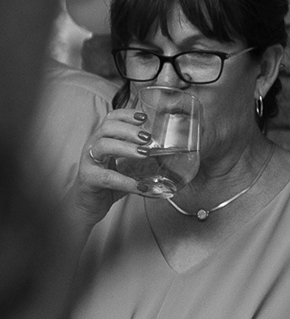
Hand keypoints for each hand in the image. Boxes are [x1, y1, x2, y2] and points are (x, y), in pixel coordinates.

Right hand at [72, 108, 146, 224]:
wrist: (89, 204)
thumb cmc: (109, 182)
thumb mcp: (126, 165)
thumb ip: (142, 158)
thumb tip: (171, 156)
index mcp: (103, 139)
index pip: (111, 119)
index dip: (126, 115)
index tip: (144, 117)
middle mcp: (93, 147)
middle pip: (107, 128)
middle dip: (129, 130)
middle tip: (148, 138)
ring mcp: (89, 162)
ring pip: (103, 146)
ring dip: (126, 148)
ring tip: (144, 154)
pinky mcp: (89, 179)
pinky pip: (107, 177)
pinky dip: (126, 181)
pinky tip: (141, 187)